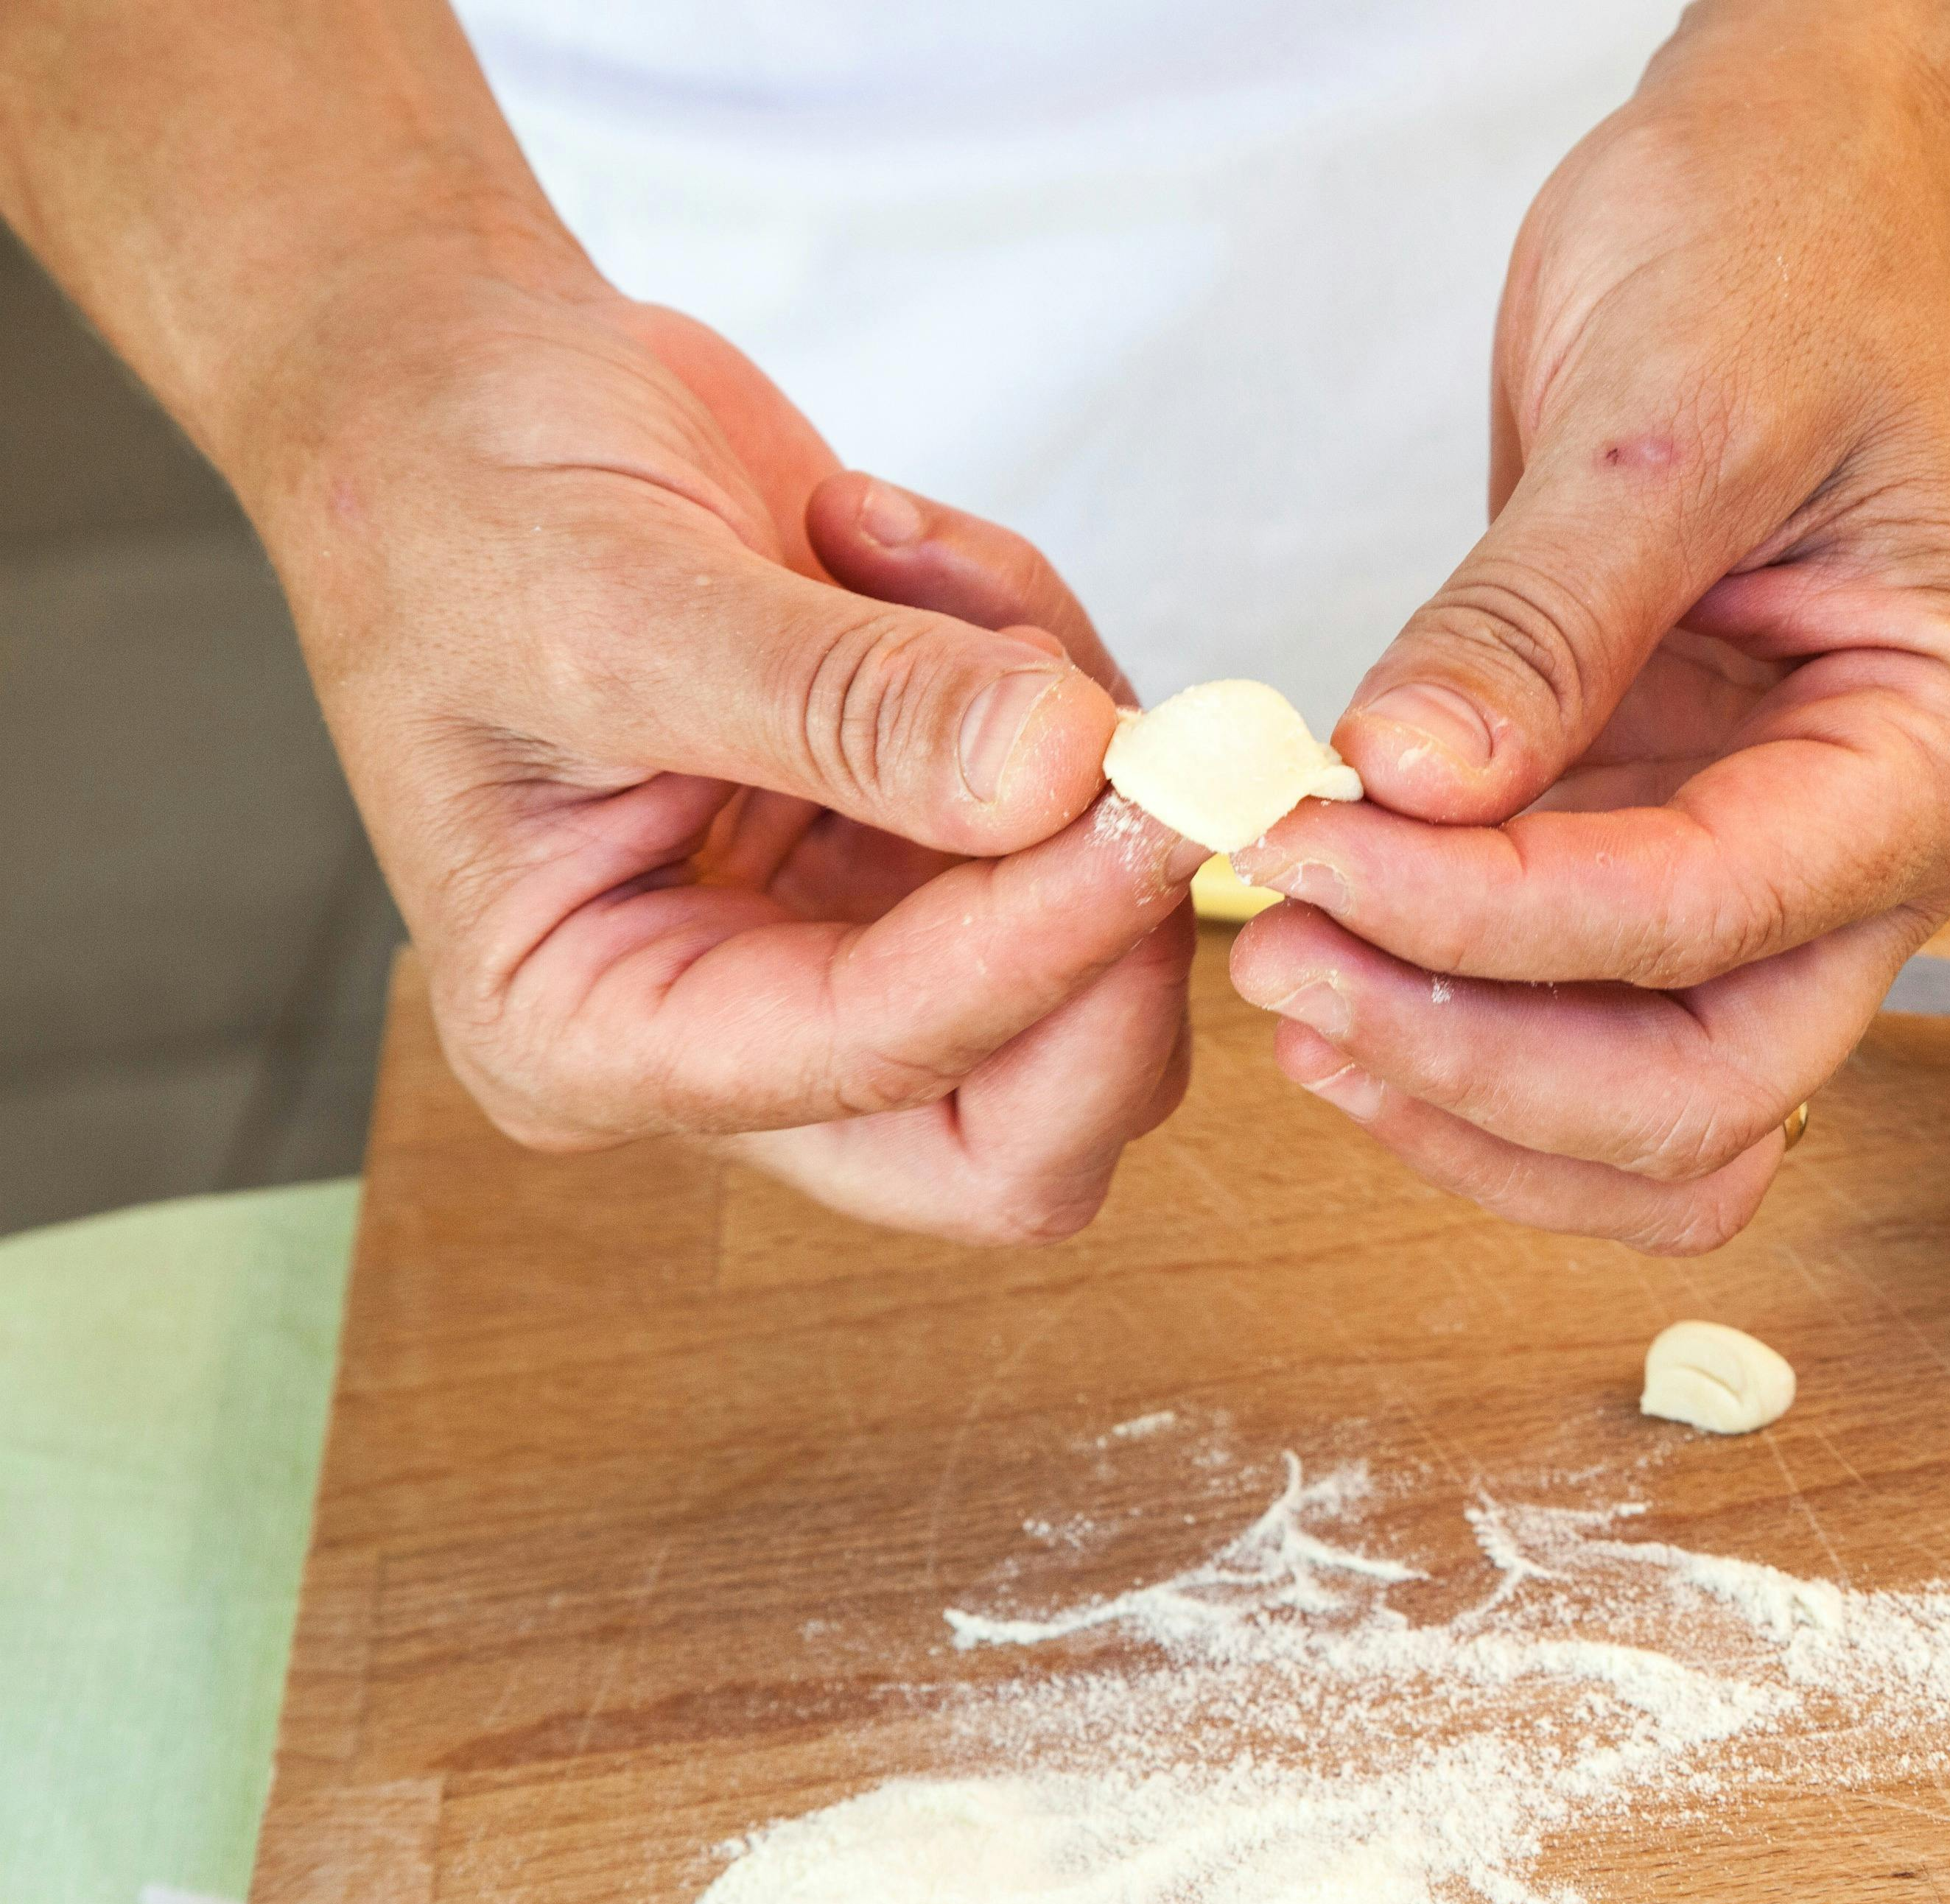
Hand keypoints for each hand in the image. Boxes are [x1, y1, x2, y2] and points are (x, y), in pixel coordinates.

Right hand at [256, 280, 1204, 1241]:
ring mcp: (842, 937)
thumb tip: (1063, 771)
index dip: (1043, 948)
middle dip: (1114, 944)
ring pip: (1091, 960)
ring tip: (906, 559)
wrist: (446, 386)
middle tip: (1149, 749)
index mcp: (592, 1033)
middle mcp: (730, 1027)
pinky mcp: (919, 843)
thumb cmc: (453, 499)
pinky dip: (1043, 667)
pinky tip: (899, 547)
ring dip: (1065, 749)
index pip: (883, 1065)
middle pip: (1024, 1123)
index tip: (1155, 802)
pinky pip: (1075, 806)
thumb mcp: (619, 594)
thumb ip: (846, 701)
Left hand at [1228, 12, 1949, 1252]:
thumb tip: (1405, 786)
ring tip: (1286, 983)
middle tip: (1284, 961)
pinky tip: (1325, 958)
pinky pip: (1571, 1020)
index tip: (1312, 852)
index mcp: (1946, 747)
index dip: (1495, 919)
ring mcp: (1772, 864)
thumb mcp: (1664, 413)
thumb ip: (1537, 621)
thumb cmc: (1786, 259)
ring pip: (1637, 1113)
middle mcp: (1879, 846)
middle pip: (1698, 1092)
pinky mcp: (1661, 845)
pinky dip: (1448, 1025)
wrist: (1789, 193)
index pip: (1712, 913)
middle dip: (1481, 1061)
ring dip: (1462, 1091)